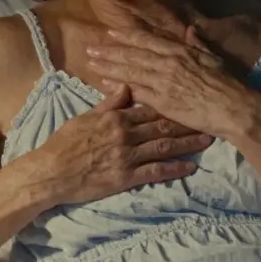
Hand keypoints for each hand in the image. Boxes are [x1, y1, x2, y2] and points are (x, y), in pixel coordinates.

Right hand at [35, 84, 213, 205]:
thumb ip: (108, 103)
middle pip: (163, 125)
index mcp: (115, 118)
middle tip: (209, 118)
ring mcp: (127, 156)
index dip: (172, 104)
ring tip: (207, 140)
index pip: (149, 107)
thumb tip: (125, 84)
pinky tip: (190, 167)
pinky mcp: (125, 177)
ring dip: (187, 143)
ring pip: (163, 146)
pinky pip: (155, 172)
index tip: (189, 101)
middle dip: (188, 122)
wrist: (51, 171)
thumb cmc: (64, 143)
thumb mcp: (84, 117)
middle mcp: (125, 135)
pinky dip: (174, 168)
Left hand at [85, 22, 257, 139]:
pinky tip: (104, 85)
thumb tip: (190, 30)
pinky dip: (118, 88)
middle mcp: (167, 63)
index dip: (126, 36)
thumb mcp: (213, 57)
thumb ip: (198, 43)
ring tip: (90, 64)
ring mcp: (163, 82)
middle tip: (89, 48)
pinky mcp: (162, 101)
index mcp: (179, 51)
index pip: (147, 40)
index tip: (109, 32)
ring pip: (129, 72)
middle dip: (109, 51)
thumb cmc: (228, 83)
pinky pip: (135, 92)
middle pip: (132, 55)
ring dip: (108, 67)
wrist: (234, 107)